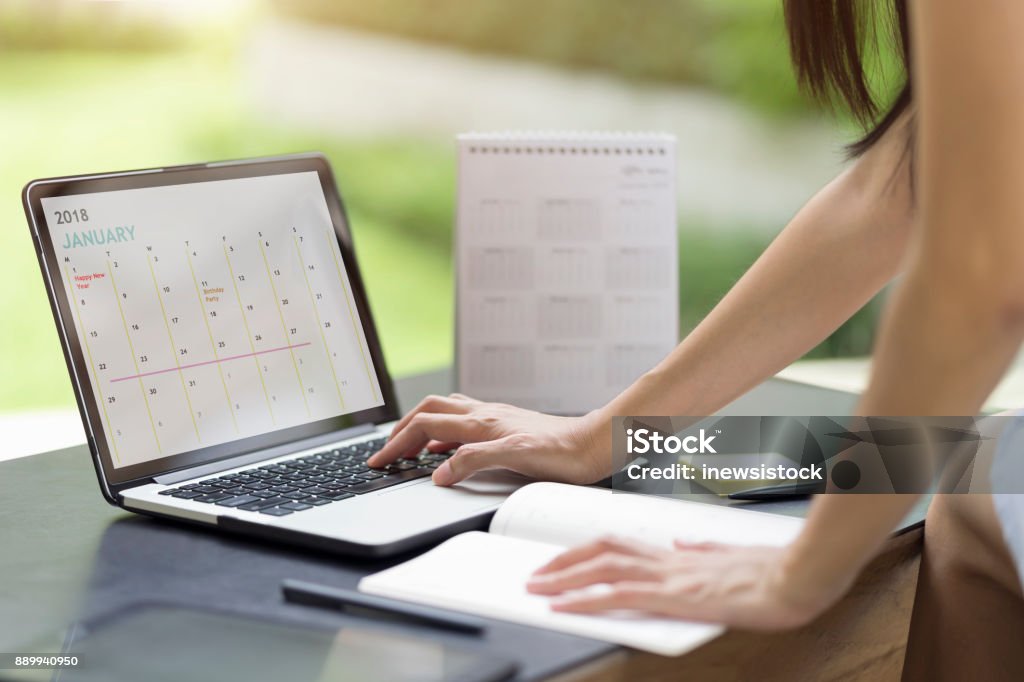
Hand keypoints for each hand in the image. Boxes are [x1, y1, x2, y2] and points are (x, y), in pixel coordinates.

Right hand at [366, 393, 610, 485]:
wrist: (594, 445)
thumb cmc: (562, 453)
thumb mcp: (514, 458)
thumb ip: (473, 462)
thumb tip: (438, 473)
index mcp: (481, 422)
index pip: (425, 425)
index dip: (397, 443)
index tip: (379, 461)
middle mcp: (485, 415)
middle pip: (429, 411)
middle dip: (401, 430)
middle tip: (386, 452)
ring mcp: (496, 418)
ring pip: (446, 412)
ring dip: (421, 426)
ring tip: (409, 446)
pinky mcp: (507, 426)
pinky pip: (465, 421)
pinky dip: (445, 432)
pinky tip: (449, 448)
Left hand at [526, 536, 848, 630]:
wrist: (798, 575)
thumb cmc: (774, 570)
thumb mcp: (732, 556)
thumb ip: (703, 550)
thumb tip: (684, 545)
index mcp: (679, 552)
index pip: (621, 543)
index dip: (587, 549)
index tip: (565, 557)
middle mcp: (668, 558)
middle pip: (602, 548)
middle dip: (564, 559)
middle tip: (536, 572)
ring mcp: (669, 574)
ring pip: (602, 567)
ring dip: (564, 576)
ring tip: (538, 587)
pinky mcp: (674, 594)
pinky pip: (618, 594)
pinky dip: (585, 599)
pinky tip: (564, 606)